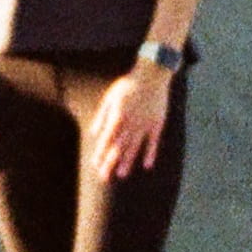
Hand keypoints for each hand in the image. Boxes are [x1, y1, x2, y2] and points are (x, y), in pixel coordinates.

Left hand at [87, 62, 169, 180]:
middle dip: (110, 162)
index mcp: (118, 116)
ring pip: (135, 147)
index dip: (100, 153)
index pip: (106, 140)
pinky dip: (150, 154)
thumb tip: (94, 134)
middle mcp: (131, 123)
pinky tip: (147, 166)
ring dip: (127, 162)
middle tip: (104, 177)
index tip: (95, 164)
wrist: (152, 74)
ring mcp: (145, 124)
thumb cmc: (128, 85)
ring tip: (121, 174)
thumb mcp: (110, 98)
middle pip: (119, 147)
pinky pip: (154, 143)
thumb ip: (102, 116)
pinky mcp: (157, 124)